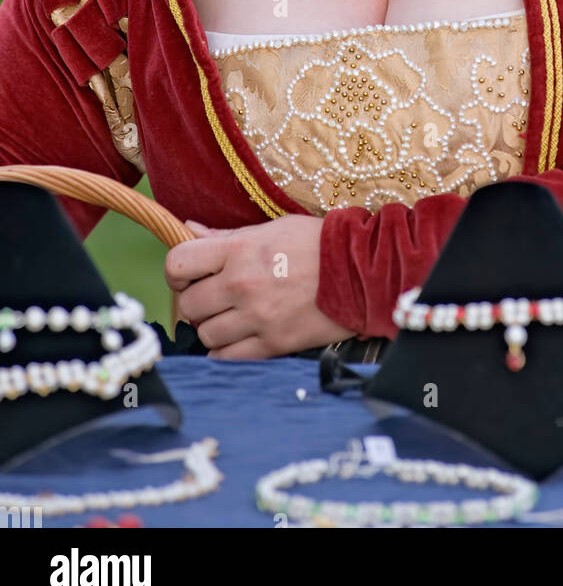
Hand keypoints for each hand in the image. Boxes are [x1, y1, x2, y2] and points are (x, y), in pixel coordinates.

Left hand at [163, 214, 353, 359]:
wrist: (363, 271)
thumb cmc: (318, 243)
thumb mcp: (273, 227)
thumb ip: (226, 235)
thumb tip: (188, 229)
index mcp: (240, 250)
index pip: (178, 263)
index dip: (177, 271)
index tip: (188, 275)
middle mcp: (242, 284)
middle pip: (188, 305)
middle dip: (195, 302)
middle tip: (213, 297)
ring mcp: (257, 317)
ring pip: (205, 335)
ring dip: (213, 327)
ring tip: (231, 317)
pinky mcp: (272, 344)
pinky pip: (226, 358)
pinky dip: (225, 351)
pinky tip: (238, 338)